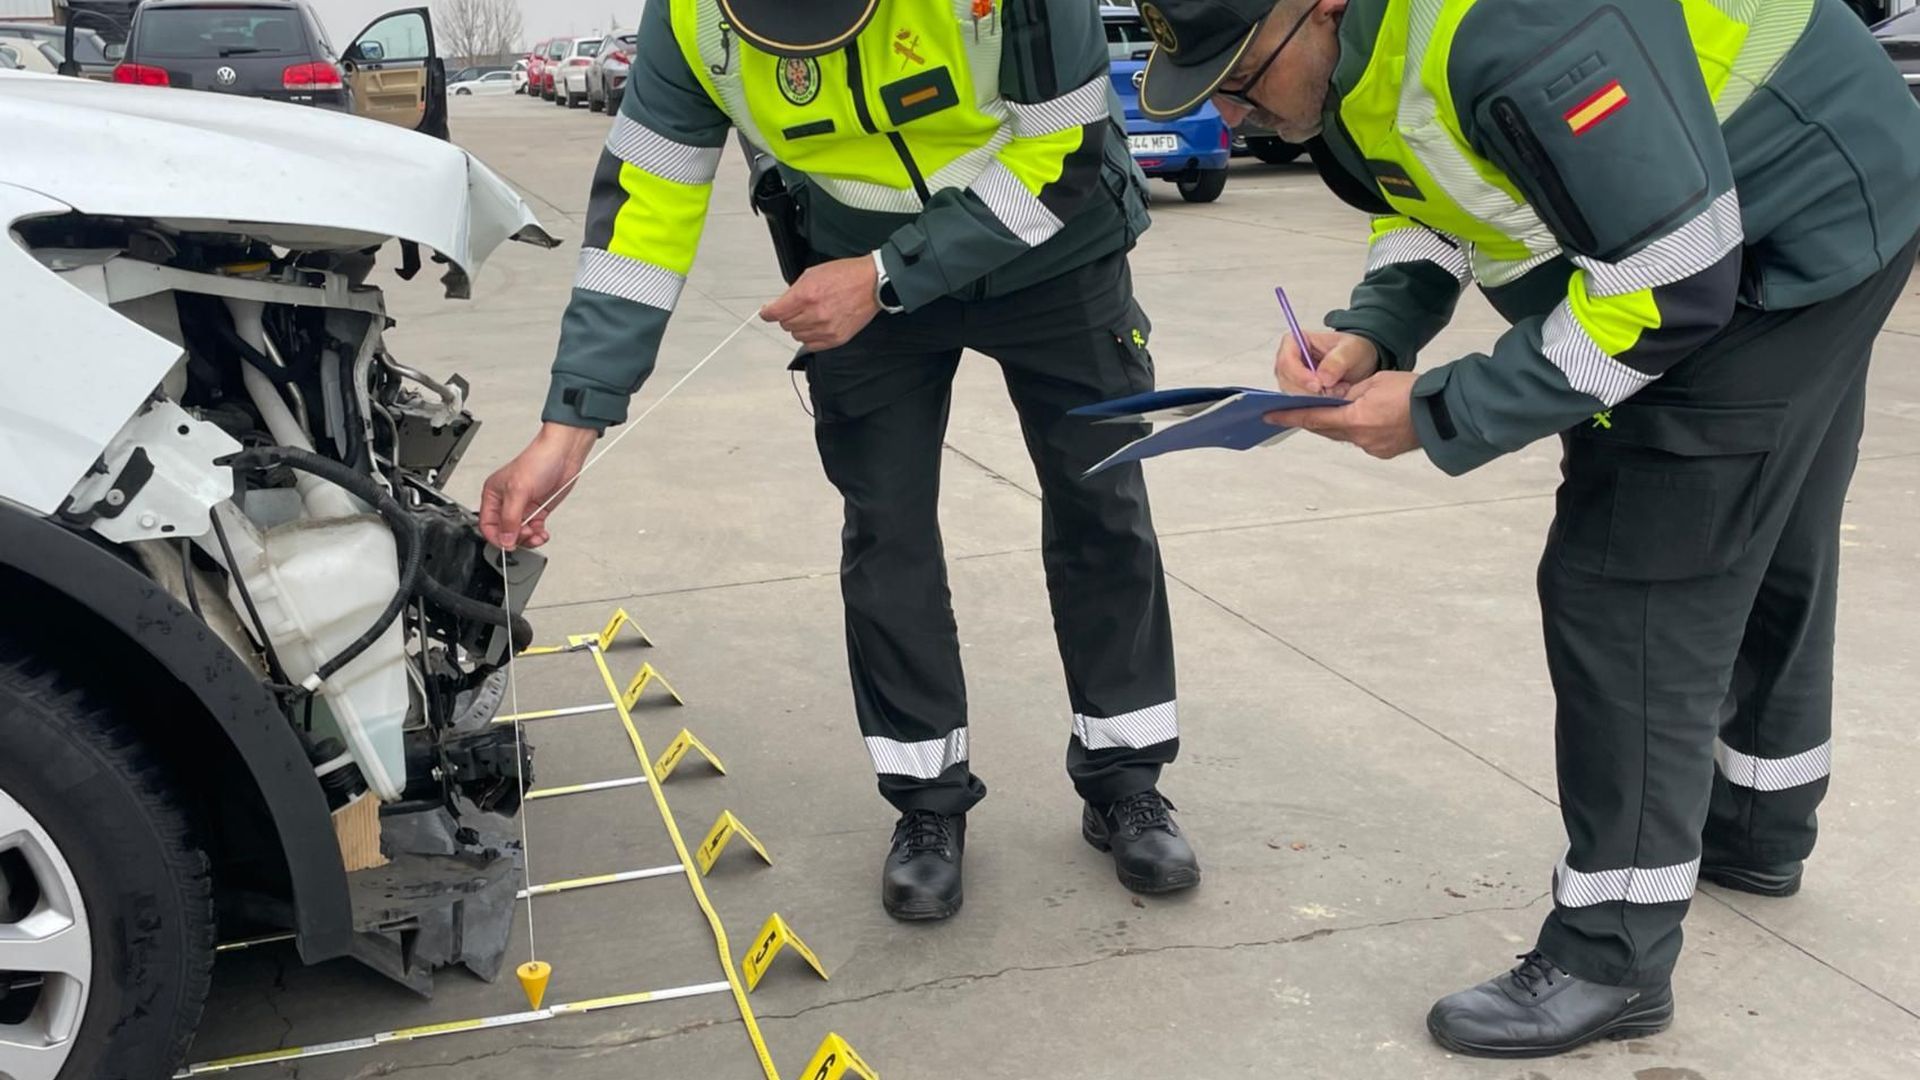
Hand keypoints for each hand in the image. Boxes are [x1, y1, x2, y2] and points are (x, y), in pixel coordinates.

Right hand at [479, 422, 596, 550]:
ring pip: (519, 533)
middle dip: (515, 538)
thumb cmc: (538, 461)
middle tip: (526, 534)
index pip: (487, 524)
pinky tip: (542, 534)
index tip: (508, 544)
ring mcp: (523, 507)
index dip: (496, 537)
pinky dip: (538, 535)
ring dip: (528, 539)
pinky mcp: (537, 510)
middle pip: (504, 531)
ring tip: (536, 535)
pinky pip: (534, 530)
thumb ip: (510, 517)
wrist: (563, 455)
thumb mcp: (519, 490)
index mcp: (493, 494)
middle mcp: (506, 502)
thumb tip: (506, 539)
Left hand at [760, 256, 880, 351]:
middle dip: (787, 316)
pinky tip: (816, 327)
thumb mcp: (813, 273)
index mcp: (806, 295)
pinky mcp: (835, 339)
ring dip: (799, 327)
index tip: (766, 313)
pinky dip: (809, 337)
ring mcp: (825, 329)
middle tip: (796, 309)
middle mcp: (815, 314)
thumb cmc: (846, 276)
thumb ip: (794, 290)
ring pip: (796, 336)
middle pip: (785, 325)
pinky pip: (811, 345)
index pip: (774, 313)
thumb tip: (781, 303)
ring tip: (810, 316)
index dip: (767, 313)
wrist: (871, 284)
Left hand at [1264, 371, 1421, 459]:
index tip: (1270, 416)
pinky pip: (1361, 440)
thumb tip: (1333, 398)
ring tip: (1337, 410)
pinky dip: (1356, 429)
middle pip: (1327, 429)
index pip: (1314, 417)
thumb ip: (1349, 392)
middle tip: (1295, 411)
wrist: (1445, 411)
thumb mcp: (1374, 382)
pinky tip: (1363, 419)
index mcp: (1356, 419)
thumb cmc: (1412, 391)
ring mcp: (1373, 448)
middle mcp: (1361, 438)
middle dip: (1313, 419)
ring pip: (1345, 435)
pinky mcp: (1383, 451)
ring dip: (1337, 424)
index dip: (1291, 416)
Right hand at [1275, 330, 1380, 396]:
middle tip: (1332, 392)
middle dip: (1308, 391)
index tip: (1318, 385)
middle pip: (1286, 381)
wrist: (1359, 363)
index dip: (1299, 375)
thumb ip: (1337, 361)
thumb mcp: (1350, 350)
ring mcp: (1291, 378)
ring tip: (1338, 391)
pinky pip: (1299, 404)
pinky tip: (1335, 397)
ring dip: (1314, 399)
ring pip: (1292, 395)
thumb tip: (1322, 378)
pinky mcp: (1298, 393)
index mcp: (1294, 342)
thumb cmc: (1352, 350)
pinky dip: (1317, 405)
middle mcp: (1288, 361)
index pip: (1286, 360)